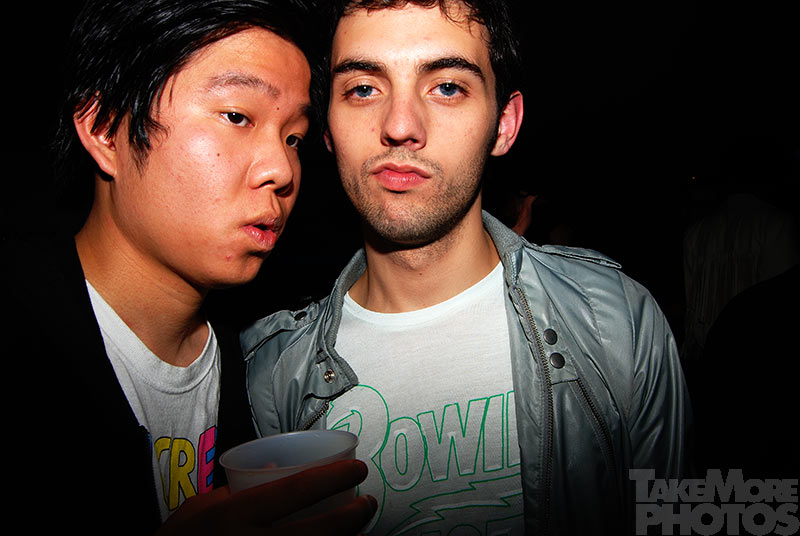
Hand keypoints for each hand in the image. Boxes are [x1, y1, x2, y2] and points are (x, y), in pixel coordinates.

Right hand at [157, 459, 375, 534]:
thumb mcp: (196, 511)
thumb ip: (232, 491)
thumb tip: (274, 472)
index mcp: (234, 516)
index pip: (295, 491)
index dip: (334, 478)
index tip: (356, 469)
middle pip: (319, 531)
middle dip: (353, 516)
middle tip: (369, 502)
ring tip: (359, 529)